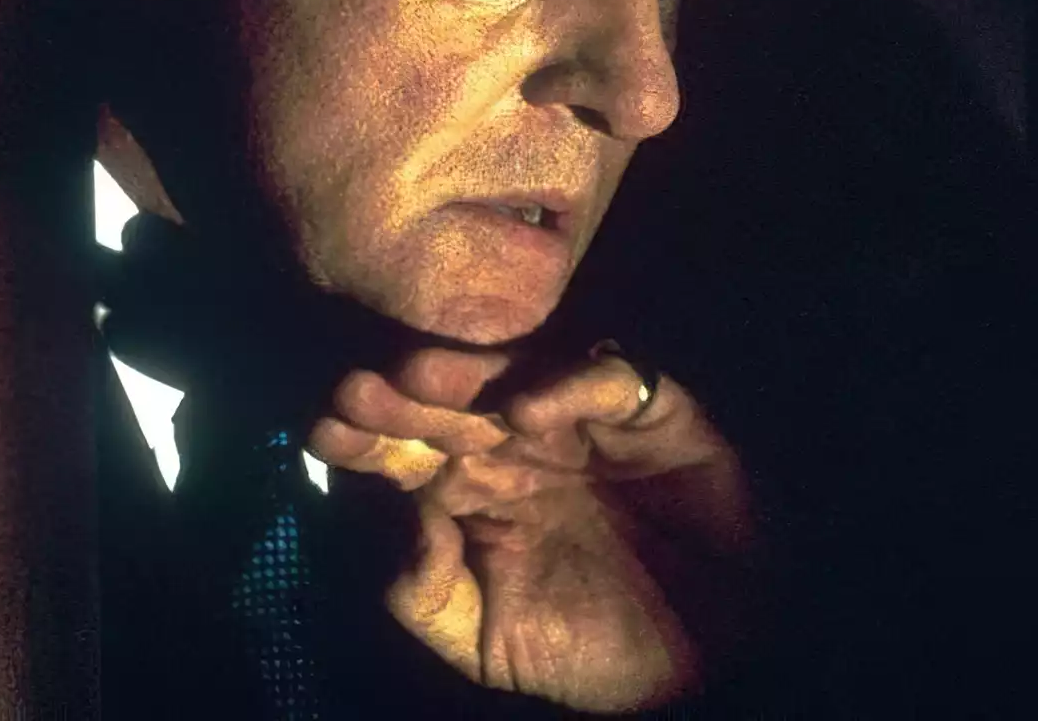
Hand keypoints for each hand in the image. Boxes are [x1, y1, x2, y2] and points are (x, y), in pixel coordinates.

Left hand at [308, 347, 757, 713]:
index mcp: (472, 493)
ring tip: (417, 374)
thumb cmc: (599, 650)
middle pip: (450, 403)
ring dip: (468, 372)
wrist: (714, 664)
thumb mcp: (488, 646)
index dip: (365, 438)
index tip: (324, 431)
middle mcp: (520, 446)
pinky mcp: (653, 415)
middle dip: (400, 395)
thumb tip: (398, 519)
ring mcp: (583, 425)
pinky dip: (572, 386)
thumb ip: (428, 595)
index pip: (406, 450)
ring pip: (518, 377)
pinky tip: (529, 409)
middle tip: (356, 388)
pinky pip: (610, 384)